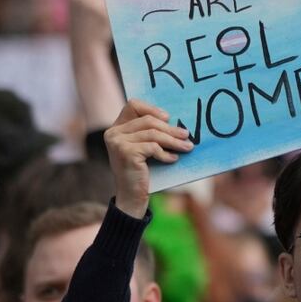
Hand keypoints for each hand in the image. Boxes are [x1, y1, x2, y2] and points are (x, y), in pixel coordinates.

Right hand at [104, 99, 192, 217]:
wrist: (132, 196)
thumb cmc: (142, 170)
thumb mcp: (145, 147)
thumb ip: (150, 132)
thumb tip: (176, 119)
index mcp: (117, 128)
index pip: (133, 105)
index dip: (152, 109)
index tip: (168, 118)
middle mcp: (113, 133)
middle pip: (148, 120)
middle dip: (170, 129)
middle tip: (186, 135)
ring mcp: (117, 142)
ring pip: (153, 134)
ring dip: (173, 141)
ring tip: (187, 147)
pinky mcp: (125, 152)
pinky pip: (152, 147)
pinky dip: (166, 153)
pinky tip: (173, 159)